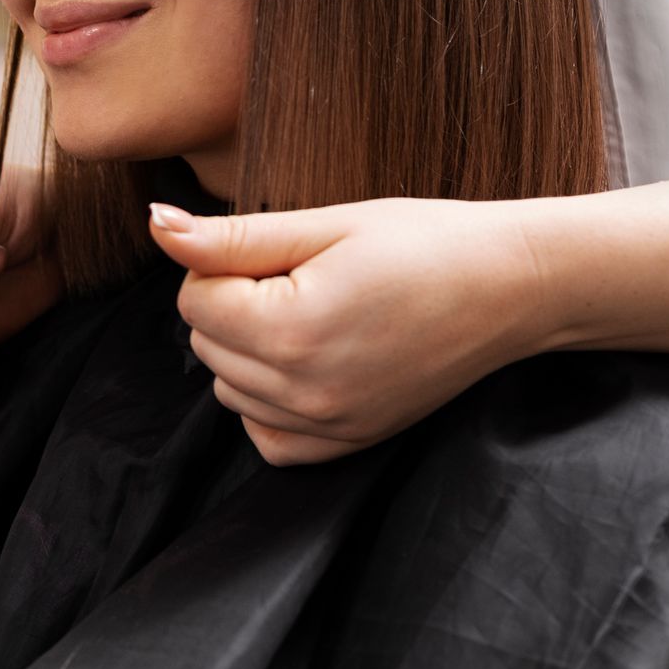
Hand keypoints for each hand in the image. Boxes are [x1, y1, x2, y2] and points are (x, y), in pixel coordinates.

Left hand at [148, 196, 555, 465]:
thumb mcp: (326, 225)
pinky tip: (309, 360)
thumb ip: (231, 237)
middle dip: (233, 304)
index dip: (225, 263)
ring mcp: (329, 426)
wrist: (512, 287)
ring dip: (249, 349)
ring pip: (228, 389)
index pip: (192, 300)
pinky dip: (269, 401)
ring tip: (314, 311)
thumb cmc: (425, 241)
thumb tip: (156, 226)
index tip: (282, 251)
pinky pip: (267, 437)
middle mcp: (306, 392)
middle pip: (205, 344)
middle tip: (304, 276)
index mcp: (294, 330)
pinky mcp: (349, 443)